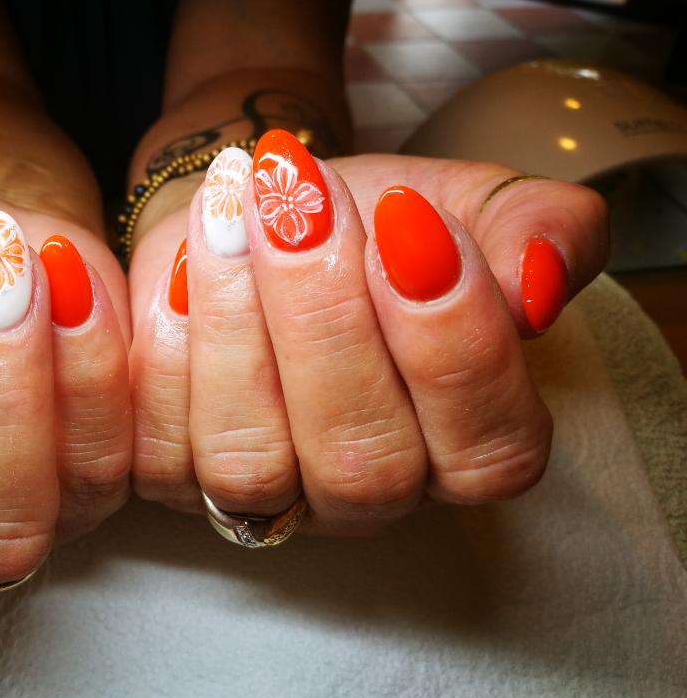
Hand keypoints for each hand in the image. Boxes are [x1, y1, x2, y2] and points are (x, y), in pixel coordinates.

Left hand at [129, 134, 607, 534]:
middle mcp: (370, 492)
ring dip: (237, 328)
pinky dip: (166, 352)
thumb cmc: (377, 217)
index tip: (411, 219)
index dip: (452, 344)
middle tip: (302, 204)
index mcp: (466, 444)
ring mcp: (268, 495)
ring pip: (249, 464)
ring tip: (237, 216)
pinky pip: (159, 448)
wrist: (265, 207)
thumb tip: (536, 287)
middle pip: (361, 464)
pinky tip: (182, 267)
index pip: (487, 449)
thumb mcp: (475, 202)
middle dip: (327, 322)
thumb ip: (538, 234)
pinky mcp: (177, 473)